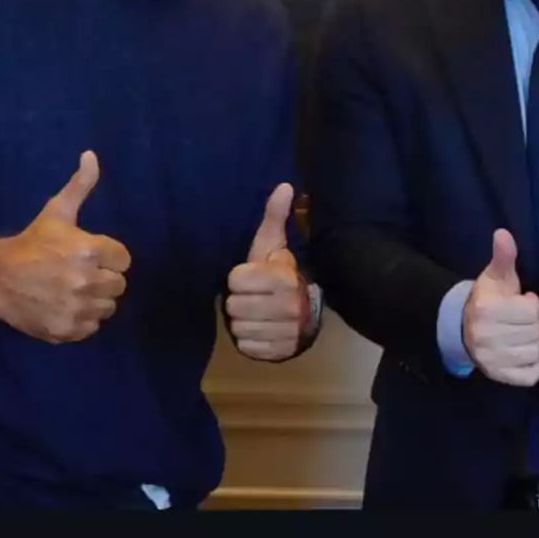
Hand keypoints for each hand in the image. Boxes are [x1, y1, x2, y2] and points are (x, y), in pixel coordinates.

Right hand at [0, 150, 130, 343]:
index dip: (110, 256)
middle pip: (119, 285)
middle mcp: (87, 281)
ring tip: (74, 290)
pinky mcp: (66, 331)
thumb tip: (92, 155)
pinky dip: (82, 320)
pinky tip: (66, 306)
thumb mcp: (57, 211)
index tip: (92, 255)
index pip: (124, 259)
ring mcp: (77, 309)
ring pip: (107, 308)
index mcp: (90, 250)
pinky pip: (91, 328)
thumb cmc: (32, 242)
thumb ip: (81, 185)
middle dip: (104, 278)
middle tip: (81, 272)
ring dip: (96, 300)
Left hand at [225, 183, 308, 360]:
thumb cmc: (280, 273)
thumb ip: (275, 216)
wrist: (304, 312)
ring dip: (242, 322)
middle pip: (234, 306)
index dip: (239, 278)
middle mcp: (287, 306)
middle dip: (239, 301)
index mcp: (283, 278)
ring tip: (255, 313)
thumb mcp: (274, 244)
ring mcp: (285, 332)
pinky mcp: (280, 352)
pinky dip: (249, 341)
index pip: (235, 280)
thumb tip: (285, 185)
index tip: (250, 276)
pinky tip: (259, 330)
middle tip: (252, 296)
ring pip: (239, 328)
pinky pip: (247, 348)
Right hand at [462, 230, 538, 386]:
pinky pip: (531, 375)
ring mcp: (492, 360)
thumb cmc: (489, 298)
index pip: (530, 311)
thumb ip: (503, 256)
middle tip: (527, 321)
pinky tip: (527, 353)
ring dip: (537, 344)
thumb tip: (503, 233)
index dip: (532, 304)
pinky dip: (535, 365)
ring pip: (535, 353)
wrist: (464, 327)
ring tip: (528, 335)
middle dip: (536, 325)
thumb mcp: (496, 276)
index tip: (525, 301)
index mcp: (487, 309)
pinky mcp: (499, 376)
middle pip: (535, 333)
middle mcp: (486, 337)